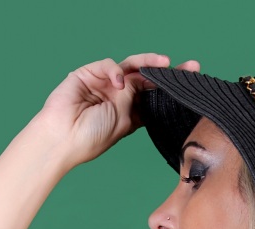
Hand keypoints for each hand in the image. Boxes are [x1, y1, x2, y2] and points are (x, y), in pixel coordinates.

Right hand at [38, 53, 200, 170]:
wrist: (64, 139)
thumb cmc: (92, 137)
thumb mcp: (124, 121)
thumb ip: (138, 100)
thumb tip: (150, 82)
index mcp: (129, 111)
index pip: (153, 94)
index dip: (170, 88)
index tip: (191, 83)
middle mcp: (118, 96)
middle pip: (146, 77)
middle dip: (167, 71)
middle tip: (189, 68)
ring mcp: (104, 84)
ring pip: (130, 66)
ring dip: (148, 63)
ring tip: (163, 63)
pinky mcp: (88, 74)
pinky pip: (108, 65)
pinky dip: (115, 71)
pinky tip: (118, 83)